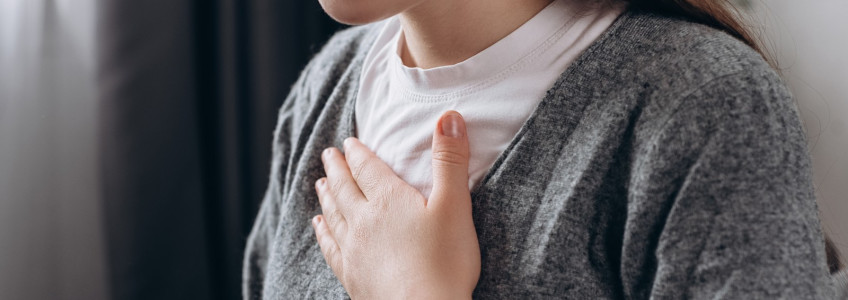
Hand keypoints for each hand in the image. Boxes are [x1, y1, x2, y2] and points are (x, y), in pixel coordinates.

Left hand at [312, 110, 480, 298]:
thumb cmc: (445, 261)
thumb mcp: (455, 205)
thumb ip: (450, 160)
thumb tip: (448, 116)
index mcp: (388, 200)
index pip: (367, 168)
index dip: (358, 152)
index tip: (349, 141)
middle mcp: (364, 221)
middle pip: (345, 187)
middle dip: (337, 169)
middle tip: (328, 154)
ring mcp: (354, 250)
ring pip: (334, 215)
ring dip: (327, 196)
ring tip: (321, 184)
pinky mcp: (351, 276)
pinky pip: (330, 247)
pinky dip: (323, 233)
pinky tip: (319, 227)